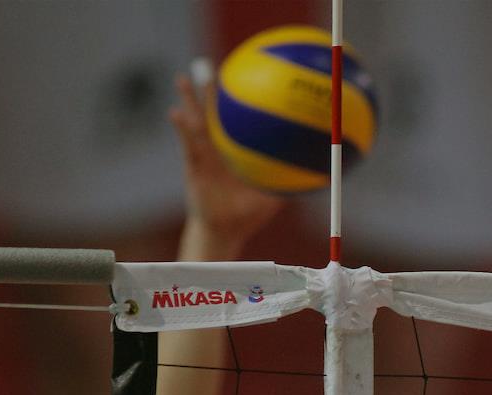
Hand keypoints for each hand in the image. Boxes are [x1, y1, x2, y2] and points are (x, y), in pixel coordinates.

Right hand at [169, 74, 283, 254]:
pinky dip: (181, 128)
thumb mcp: (271, 196)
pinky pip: (187, 144)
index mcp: (235, 152)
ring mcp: (203, 156)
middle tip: (210, 66)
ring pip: (195, 123)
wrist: (224, 232)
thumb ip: (287, 182)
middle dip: (211, 91)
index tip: (241, 78)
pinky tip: (174, 114)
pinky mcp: (192, 166)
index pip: (237, 121)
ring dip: (188, 101)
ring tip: (182, 79)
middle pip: (214, 114)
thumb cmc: (247, 215)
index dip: (237, 102)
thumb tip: (316, 174)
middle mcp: (218, 149)